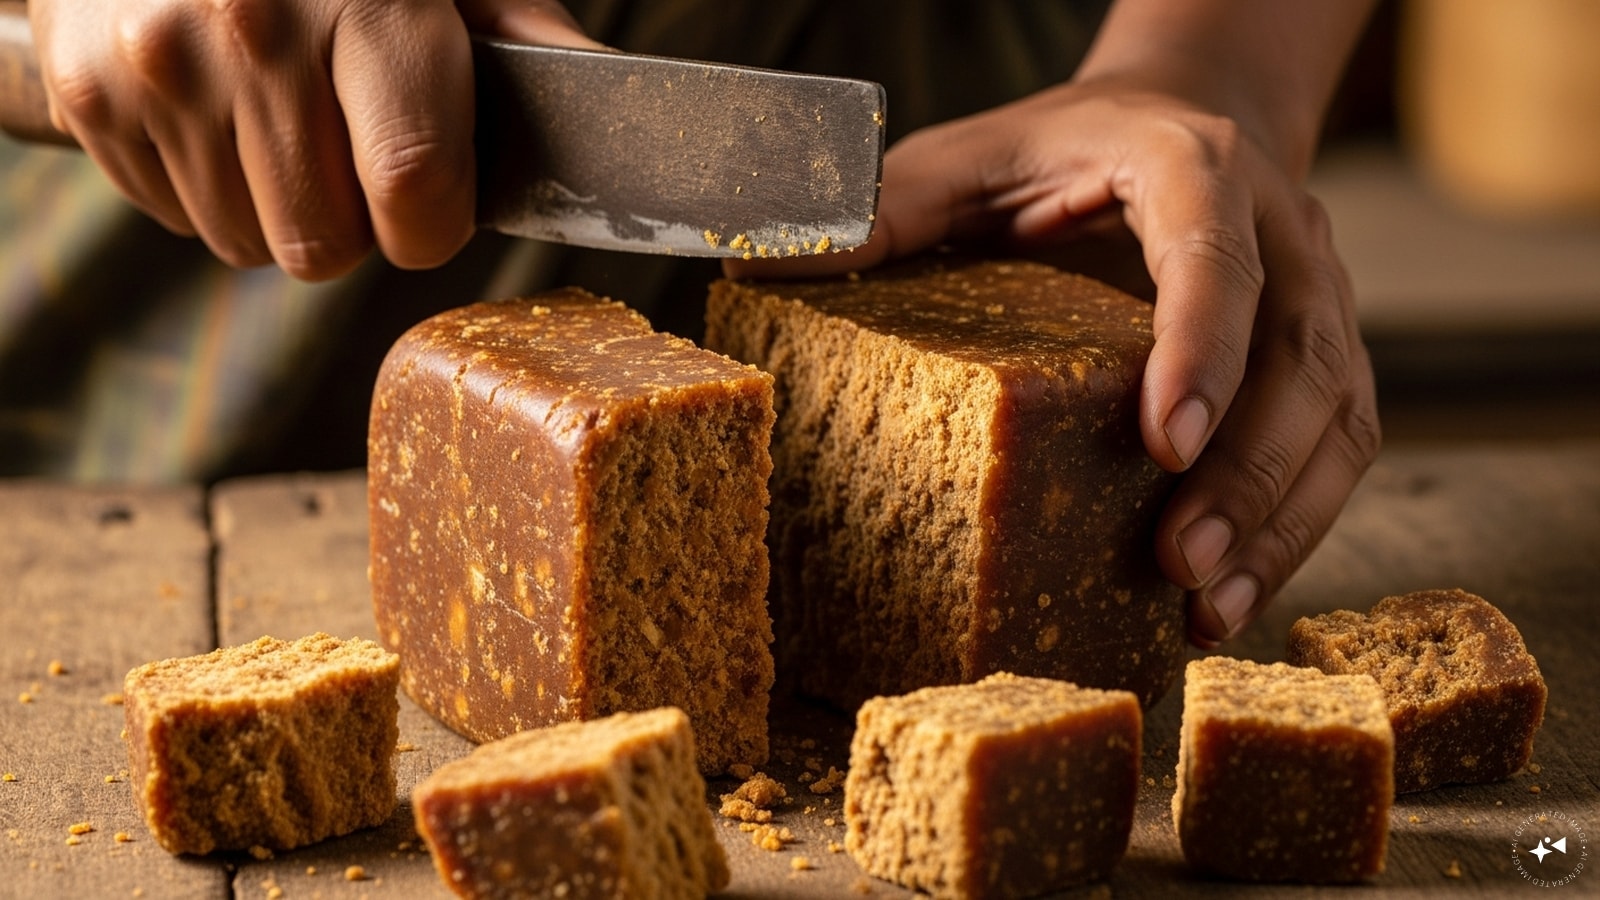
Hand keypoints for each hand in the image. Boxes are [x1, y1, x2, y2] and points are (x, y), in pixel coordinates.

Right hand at [27, 0, 596, 279]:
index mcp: (367, 4)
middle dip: (353, 223)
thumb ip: (526, 47)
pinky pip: (173, 217)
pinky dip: (206, 185)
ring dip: (279, 208)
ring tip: (284, 121)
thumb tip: (616, 109)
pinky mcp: (90, 92)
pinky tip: (222, 111)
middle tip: (350, 149)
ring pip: (246, 245)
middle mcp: (250, 32)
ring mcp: (157, 65)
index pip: (413, 194)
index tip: (431, 204)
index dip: (431, 225)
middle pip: (322, 247)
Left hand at [729, 80, 1380, 646]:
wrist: (1184, 120)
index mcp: (1193, 169)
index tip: (1165, 441)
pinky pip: (1336, 450)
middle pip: (1295, 358)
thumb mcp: (968, 155)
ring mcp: (1320, 299)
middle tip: (1178, 563)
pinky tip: (1229, 597)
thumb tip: (772, 258)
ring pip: (1333, 417)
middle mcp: (1281, 232)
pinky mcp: (1326, 358)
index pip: (1215, 257)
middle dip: (1246, 471)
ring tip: (1206, 610)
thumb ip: (887, 203)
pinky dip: (1293, 528)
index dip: (1201, 348)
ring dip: (1280, 521)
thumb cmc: (1064, 148)